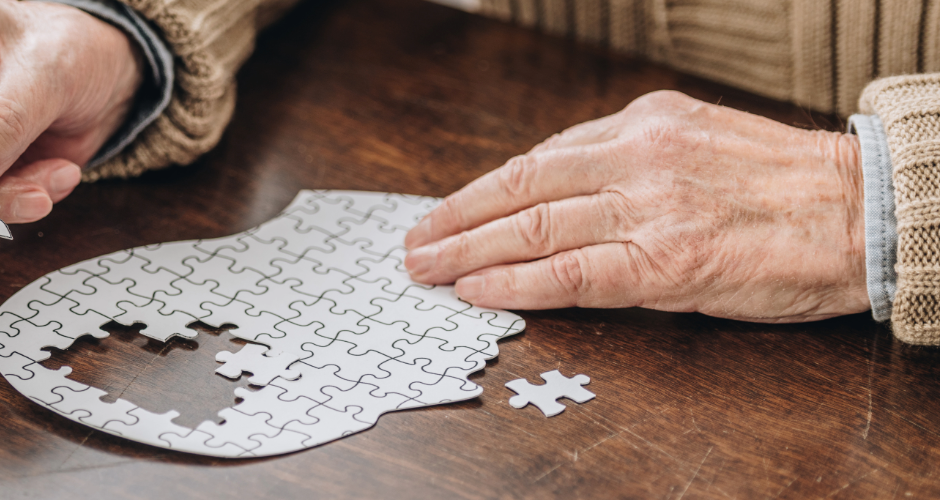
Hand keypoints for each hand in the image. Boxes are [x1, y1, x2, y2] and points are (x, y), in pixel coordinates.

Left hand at [404, 91, 867, 322]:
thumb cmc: (783, 186)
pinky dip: (515, 283)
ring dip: (467, 252)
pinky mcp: (665, 262)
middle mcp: (636, 158)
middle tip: (414, 244)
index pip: (538, 159)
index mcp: (643, 123)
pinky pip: (571, 274)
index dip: (481, 191)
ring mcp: (648, 209)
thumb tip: (558, 190)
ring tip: (427, 270)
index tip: (445, 211)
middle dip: (455, 219)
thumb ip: (630, 159)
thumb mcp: (697, 141)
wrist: (862, 211)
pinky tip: (478, 291)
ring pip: (532, 229)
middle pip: (520, 190)